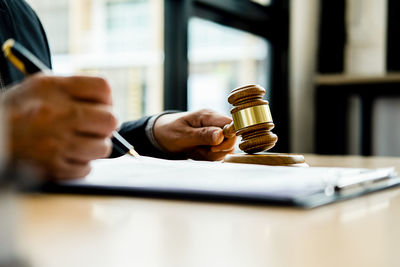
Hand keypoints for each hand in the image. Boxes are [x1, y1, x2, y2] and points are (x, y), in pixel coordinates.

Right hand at [2, 74, 116, 179]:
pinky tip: (63, 156)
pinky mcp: (54, 168)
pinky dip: (78, 164)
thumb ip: (74, 91)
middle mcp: (57, 114)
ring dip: (93, 147)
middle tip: (92, 128)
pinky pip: (86, 168)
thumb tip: (108, 104)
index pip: (102, 88)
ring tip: (76, 143)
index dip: (106, 99)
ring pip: (103, 147)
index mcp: (53, 88)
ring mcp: (56, 143)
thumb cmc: (17, 112)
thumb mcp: (39, 88)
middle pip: (110, 119)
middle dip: (104, 125)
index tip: (100, 106)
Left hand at [153, 109, 235, 160]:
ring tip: (196, 151)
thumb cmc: (169, 131)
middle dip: (217, 151)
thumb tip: (222, 135)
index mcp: (208, 115)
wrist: (161, 135)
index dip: (227, 138)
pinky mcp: (214, 142)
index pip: (231, 124)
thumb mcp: (182, 135)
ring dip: (212, 156)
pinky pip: (219, 153)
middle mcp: (214, 122)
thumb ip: (202, 135)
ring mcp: (215, 132)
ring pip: (226, 149)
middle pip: (231, 139)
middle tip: (199, 151)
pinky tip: (198, 154)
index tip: (212, 148)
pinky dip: (209, 157)